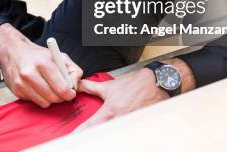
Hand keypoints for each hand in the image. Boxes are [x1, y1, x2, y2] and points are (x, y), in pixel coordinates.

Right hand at [0, 23, 82, 107]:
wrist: (13, 51)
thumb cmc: (38, 55)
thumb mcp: (59, 56)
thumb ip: (73, 70)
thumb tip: (75, 86)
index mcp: (44, 63)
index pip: (62, 88)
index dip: (70, 93)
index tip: (70, 92)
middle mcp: (30, 73)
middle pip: (54, 98)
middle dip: (60, 96)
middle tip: (60, 90)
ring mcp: (21, 83)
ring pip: (44, 103)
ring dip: (49, 98)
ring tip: (48, 87)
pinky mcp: (16, 90)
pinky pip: (34, 102)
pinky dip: (38, 97)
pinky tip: (36, 87)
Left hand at [75, 58, 195, 130]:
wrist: (155, 84)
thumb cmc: (135, 85)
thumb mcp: (109, 86)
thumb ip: (92, 87)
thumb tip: (79, 85)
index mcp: (110, 111)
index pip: (90, 126)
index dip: (79, 134)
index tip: (71, 139)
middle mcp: (119, 120)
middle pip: (101, 135)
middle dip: (91, 138)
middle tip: (80, 141)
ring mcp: (128, 125)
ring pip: (113, 136)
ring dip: (104, 136)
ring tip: (94, 138)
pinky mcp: (136, 126)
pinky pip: (125, 133)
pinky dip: (117, 134)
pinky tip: (113, 134)